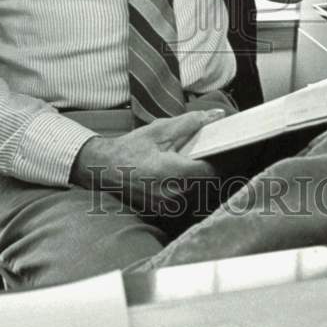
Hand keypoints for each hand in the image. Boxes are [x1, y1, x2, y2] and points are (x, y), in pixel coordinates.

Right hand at [70, 109, 224, 206]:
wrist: (104, 168)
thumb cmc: (131, 148)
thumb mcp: (160, 130)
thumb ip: (191, 122)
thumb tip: (217, 115)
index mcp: (173, 174)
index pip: (212, 171)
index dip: (221, 158)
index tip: (222, 147)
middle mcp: (173, 195)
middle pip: (208, 182)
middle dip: (209, 165)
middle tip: (204, 150)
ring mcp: (169, 207)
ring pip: (199, 192)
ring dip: (200, 177)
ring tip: (190, 161)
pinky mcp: (165, 211)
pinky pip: (187, 199)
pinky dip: (188, 186)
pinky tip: (179, 173)